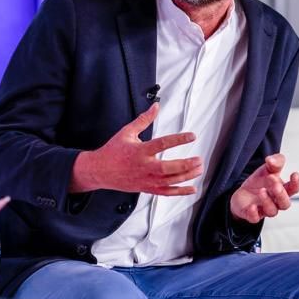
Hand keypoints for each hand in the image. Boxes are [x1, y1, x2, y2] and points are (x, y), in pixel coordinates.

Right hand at [70, 102, 202, 194]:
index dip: (179, 139)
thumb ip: (144, 119)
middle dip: (186, 164)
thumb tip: (155, 106)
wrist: (99, 171)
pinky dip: (180, 192)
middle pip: (169, 168)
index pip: (163, 144)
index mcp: (139, 151)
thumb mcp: (127, 132)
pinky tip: (192, 189)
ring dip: (187, 176)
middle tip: (199, 159)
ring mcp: (145, 179)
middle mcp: (144, 167)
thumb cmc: (112, 152)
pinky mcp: (146, 188)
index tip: (192, 136)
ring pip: (170, 180)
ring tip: (199, 169)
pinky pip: (166, 192)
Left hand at [230, 153, 298, 223]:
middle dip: (281, 194)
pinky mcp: (251, 214)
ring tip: (262, 191)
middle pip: (284, 204)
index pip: (293, 189)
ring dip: (267, 201)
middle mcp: (275, 202)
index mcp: (282, 190)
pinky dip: (254, 214)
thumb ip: (274, 162)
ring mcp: (264, 209)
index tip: (294, 174)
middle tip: (274, 182)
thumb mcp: (267, 169)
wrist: (242, 193)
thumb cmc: (259, 182)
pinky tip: (252, 206)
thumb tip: (272, 160)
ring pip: (272, 211)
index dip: (296, 183)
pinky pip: (254, 218)